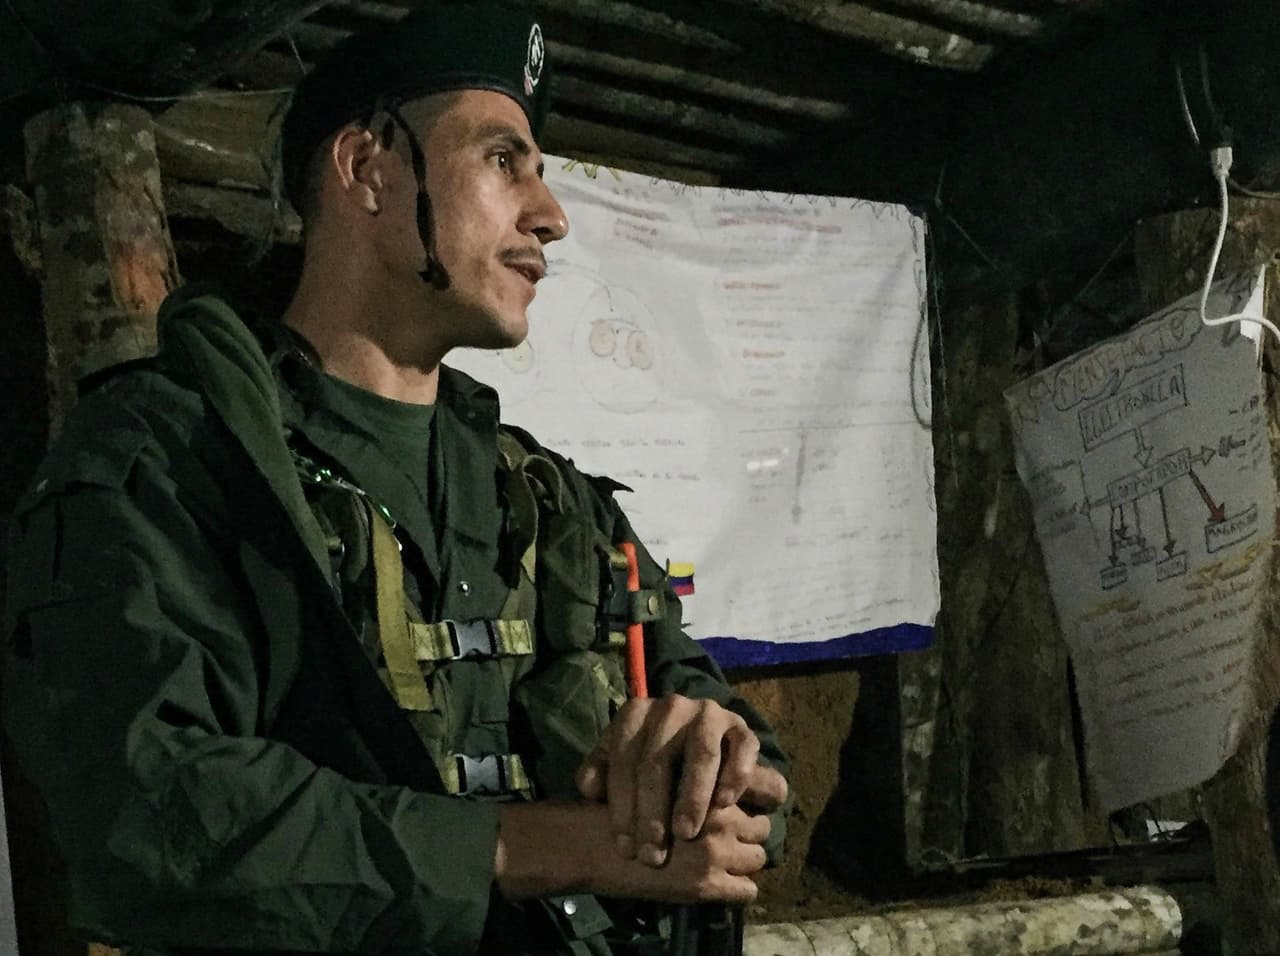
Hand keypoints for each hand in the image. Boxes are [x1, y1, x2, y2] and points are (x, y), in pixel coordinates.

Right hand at [495, 801, 770, 903]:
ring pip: (758, 858)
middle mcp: (719, 814)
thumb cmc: (622, 807)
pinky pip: (747, 891)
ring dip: (741, 863)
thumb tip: (735, 791)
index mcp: (709, 782)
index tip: (745, 811)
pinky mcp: (708, 885)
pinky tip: (715, 885)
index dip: (752, 802)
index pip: (763, 790)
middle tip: (726, 842)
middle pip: (763, 826)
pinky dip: (736, 891)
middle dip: (747, 835)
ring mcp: (715, 850)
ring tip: (718, 863)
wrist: (588, 844)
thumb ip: (697, 780)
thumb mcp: (663, 777)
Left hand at [574, 694, 787, 866]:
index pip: (623, 761)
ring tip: (686, 834)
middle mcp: (671, 707)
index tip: (625, 848)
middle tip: (653, 855)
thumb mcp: (619, 760)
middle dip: (652, 813)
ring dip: (693, 796)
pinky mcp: (741, 726)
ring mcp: (708, 713)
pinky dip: (735, 775)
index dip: (622, 807)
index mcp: (635, 712)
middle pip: (657, 761)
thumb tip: (589, 788)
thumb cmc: (648, 759)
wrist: (695, 736)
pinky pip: (743, 748)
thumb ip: (600, 771)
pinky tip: (725, 804)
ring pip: (701, 754)